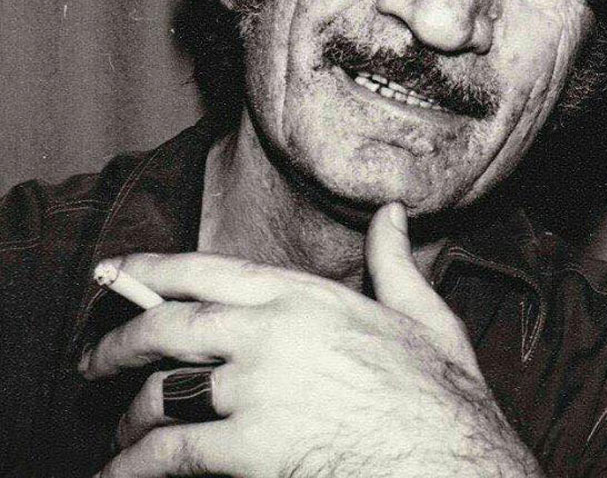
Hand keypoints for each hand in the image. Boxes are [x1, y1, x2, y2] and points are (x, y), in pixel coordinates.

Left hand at [81, 202, 542, 476]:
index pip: (206, 270)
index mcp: (304, 295)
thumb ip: (394, 258)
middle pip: (169, 326)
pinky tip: (119, 474)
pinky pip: (173, 453)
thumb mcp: (422, 311)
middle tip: (92, 360)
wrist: (455, 456)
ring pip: (165, 391)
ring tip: (119, 430)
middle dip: (118, 343)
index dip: (149, 268)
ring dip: (129, 415)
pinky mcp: (254, 447)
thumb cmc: (440, 389)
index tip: (111, 271)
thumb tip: (392, 212)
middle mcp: (271, 331)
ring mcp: (259, 387)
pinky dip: (134, 466)